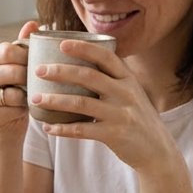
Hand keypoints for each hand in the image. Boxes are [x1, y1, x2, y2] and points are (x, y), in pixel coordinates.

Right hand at [0, 20, 37, 137]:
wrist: (7, 119)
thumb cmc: (16, 87)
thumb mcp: (20, 64)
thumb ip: (24, 44)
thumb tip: (32, 24)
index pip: (7, 50)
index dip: (27, 56)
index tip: (38, 63)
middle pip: (11, 71)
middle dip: (29, 77)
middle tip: (40, 82)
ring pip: (12, 93)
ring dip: (26, 95)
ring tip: (32, 95)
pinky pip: (11, 110)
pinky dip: (21, 110)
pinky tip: (23, 109)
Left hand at [31, 38, 180, 173]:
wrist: (157, 150)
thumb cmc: (136, 118)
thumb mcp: (131, 93)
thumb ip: (112, 80)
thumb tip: (81, 64)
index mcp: (128, 79)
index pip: (105, 56)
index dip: (83, 47)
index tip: (62, 43)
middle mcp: (126, 93)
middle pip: (88, 76)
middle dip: (60, 71)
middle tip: (38, 70)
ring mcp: (120, 114)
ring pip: (81, 103)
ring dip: (54, 100)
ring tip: (34, 99)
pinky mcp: (114, 134)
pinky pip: (82, 130)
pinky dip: (62, 129)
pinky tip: (47, 127)